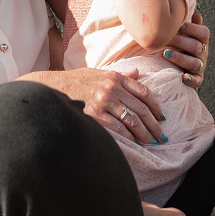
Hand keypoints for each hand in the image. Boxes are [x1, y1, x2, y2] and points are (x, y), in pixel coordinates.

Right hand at [47, 67, 165, 145]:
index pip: (144, 92)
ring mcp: (104, 102)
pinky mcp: (95, 115)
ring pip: (132, 120)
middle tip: (161, 135)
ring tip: (150, 141)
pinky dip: (128, 137)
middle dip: (153, 124)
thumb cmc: (77, 80)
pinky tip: (134, 142)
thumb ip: (121, 75)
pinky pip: (118, 128)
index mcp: (116, 77)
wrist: (53, 87)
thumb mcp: (100, 72)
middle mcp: (112, 88)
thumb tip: (138, 73)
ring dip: (144, 133)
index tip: (160, 116)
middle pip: (141, 109)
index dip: (155, 106)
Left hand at [162, 10, 210, 89]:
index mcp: (202, 40)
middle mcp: (203, 52)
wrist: (179, 66)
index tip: (177, 26)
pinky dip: (191, 79)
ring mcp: (200, 66)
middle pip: (195, 46)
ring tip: (165, 54)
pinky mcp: (197, 79)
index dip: (192, 29)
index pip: (203, 33)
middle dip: (180, 42)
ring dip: (180, 58)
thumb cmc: (180, 44)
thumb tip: (196, 13)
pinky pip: (197, 80)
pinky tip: (183, 77)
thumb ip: (190, 24)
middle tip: (164, 39)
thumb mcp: (186, 33)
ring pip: (194, 63)